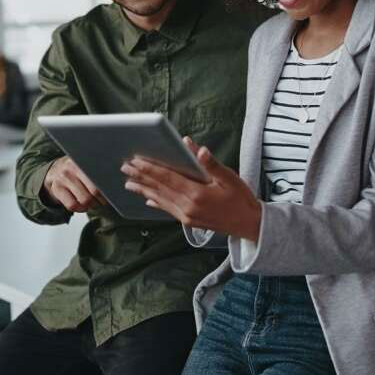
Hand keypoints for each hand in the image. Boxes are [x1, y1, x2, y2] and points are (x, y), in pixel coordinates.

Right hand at [42, 155, 107, 212]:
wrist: (54, 170)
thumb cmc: (76, 170)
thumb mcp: (87, 165)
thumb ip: (99, 170)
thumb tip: (116, 183)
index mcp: (84, 161)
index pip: (100, 178)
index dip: (107, 189)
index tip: (111, 194)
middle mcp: (72, 167)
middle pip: (94, 191)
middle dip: (101, 200)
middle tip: (103, 201)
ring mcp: (63, 178)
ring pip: (84, 200)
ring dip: (91, 205)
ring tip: (93, 203)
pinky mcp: (56, 189)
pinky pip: (72, 205)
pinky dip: (80, 209)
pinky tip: (83, 206)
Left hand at [121, 136, 261, 240]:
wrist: (249, 225)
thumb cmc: (241, 199)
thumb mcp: (230, 178)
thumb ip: (211, 164)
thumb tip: (197, 149)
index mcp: (197, 194)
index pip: (168, 178)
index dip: (151, 169)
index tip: (136, 160)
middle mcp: (188, 207)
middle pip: (160, 189)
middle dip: (141, 177)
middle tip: (125, 167)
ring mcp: (187, 216)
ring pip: (160, 200)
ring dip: (144, 190)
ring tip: (129, 183)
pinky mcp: (189, 221)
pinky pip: (168, 210)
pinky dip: (156, 203)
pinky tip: (147, 200)